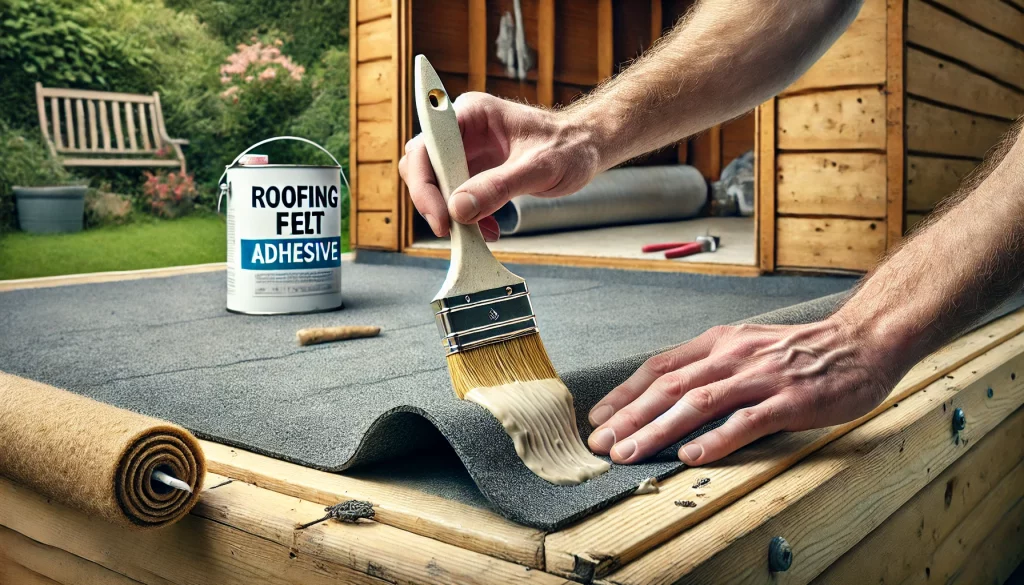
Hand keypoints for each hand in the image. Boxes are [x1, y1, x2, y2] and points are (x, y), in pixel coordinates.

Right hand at [398, 92, 601, 239]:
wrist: (584, 149)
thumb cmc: (568, 146)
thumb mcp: (538, 167)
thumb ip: (499, 186)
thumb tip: (459, 209)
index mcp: (471, 113)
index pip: (427, 145)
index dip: (425, 182)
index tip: (441, 215)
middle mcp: (462, 130)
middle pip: (421, 166)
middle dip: (433, 201)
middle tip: (452, 230)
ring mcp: (465, 151)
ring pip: (434, 185)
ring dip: (448, 213)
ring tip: (476, 232)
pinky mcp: (472, 172)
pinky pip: (454, 198)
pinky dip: (465, 219)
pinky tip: (487, 230)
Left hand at [587, 318, 901, 465]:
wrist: (861, 341)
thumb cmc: (802, 351)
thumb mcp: (746, 346)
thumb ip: (710, 366)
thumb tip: (667, 394)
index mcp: (719, 343)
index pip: (660, 367)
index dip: (626, 393)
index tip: (600, 416)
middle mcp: (733, 356)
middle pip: (670, 387)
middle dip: (630, 417)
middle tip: (603, 443)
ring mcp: (760, 377)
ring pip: (698, 404)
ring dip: (658, 430)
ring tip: (632, 453)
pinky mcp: (789, 400)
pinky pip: (746, 421)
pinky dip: (715, 439)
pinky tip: (692, 455)